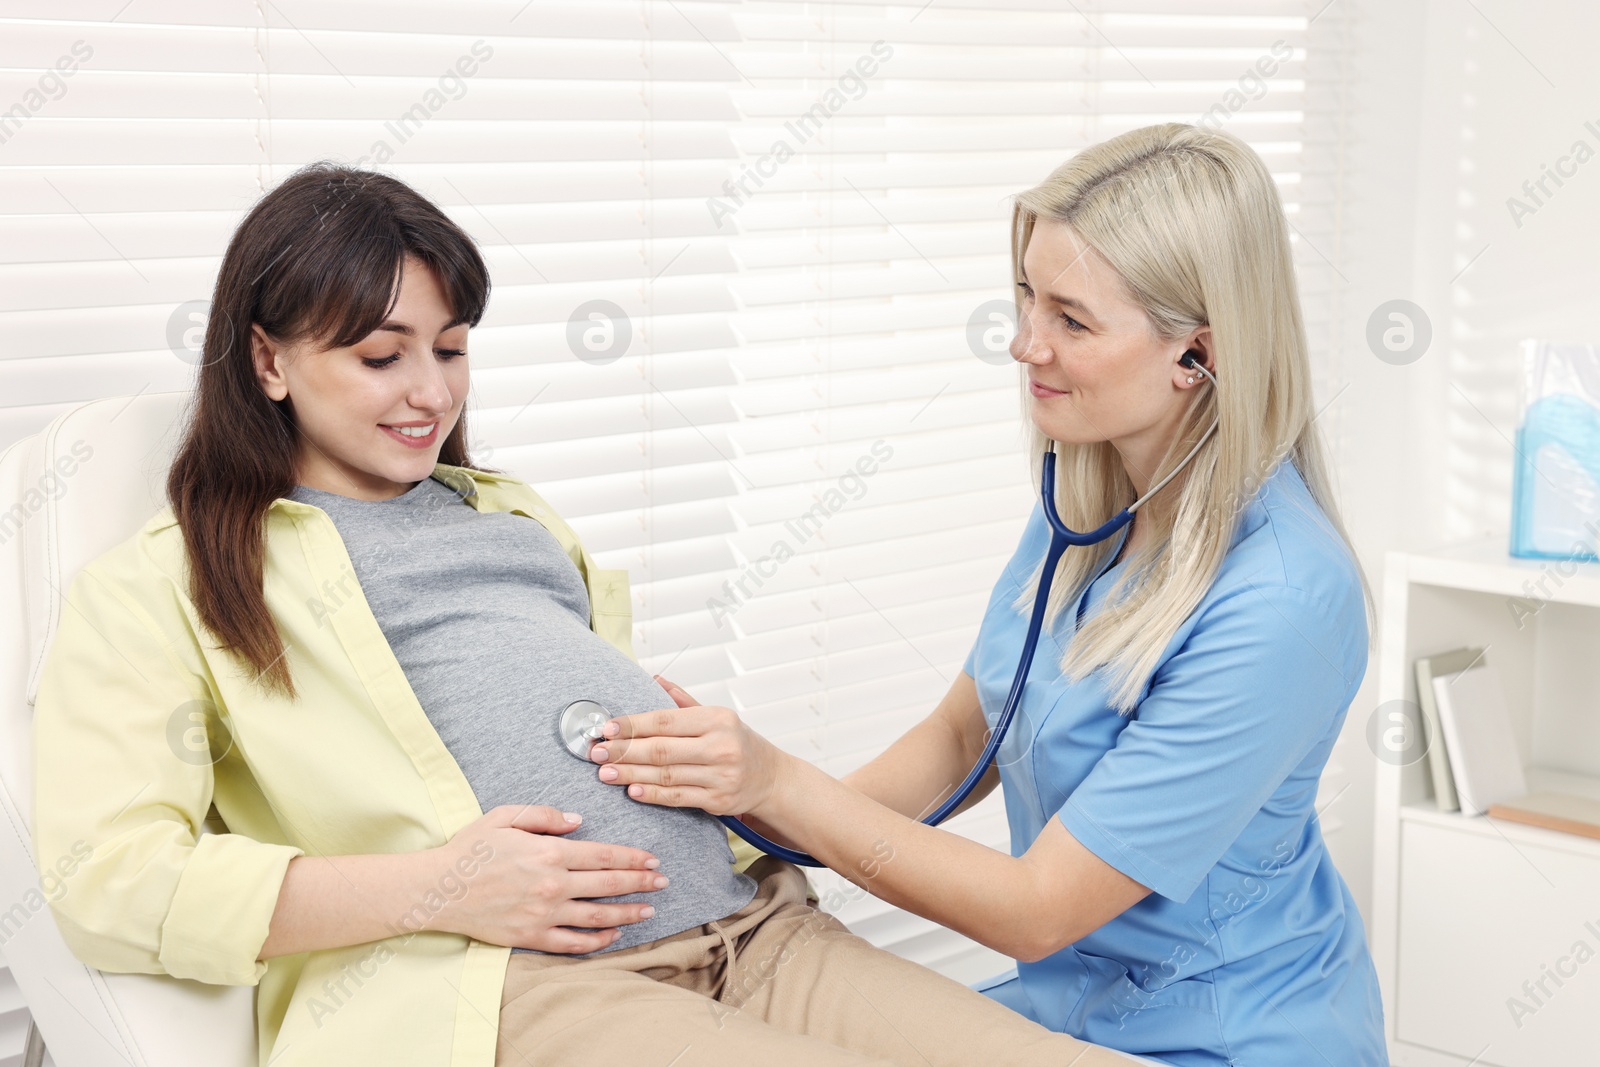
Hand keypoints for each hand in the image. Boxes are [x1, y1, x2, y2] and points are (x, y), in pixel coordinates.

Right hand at [429, 804, 668, 953]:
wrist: (438, 889)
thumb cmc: (471, 849)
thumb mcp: (505, 816)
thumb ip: (545, 815)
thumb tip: (579, 821)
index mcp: (550, 852)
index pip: (604, 855)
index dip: (633, 858)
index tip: (652, 859)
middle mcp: (553, 884)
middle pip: (609, 885)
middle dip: (641, 883)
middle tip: (663, 882)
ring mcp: (544, 914)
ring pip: (598, 916)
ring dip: (628, 913)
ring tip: (649, 911)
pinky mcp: (532, 937)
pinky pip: (573, 943)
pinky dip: (598, 940)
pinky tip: (613, 934)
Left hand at [587, 675, 787, 816]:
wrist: (770, 777)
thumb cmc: (737, 742)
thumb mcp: (716, 715)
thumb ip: (682, 701)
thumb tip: (653, 679)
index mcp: (718, 719)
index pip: (666, 720)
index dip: (633, 725)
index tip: (607, 728)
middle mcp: (721, 746)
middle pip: (662, 749)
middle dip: (624, 751)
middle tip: (598, 753)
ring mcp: (721, 776)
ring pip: (666, 775)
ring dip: (631, 774)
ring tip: (605, 773)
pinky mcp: (718, 801)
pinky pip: (678, 797)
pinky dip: (652, 794)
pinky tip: (632, 790)